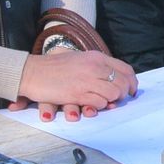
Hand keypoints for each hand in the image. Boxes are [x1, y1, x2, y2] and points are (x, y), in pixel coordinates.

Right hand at [14, 50, 137, 121]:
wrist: (31, 72)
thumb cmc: (54, 67)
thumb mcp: (80, 60)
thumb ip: (97, 67)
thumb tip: (115, 80)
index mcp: (97, 57)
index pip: (125, 69)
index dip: (132, 82)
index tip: (131, 91)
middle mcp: (95, 66)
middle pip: (123, 83)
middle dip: (124, 94)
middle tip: (118, 101)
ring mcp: (87, 80)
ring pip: (114, 94)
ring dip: (111, 101)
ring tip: (102, 103)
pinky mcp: (78, 94)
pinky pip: (99, 103)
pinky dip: (98, 106)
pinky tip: (90, 105)